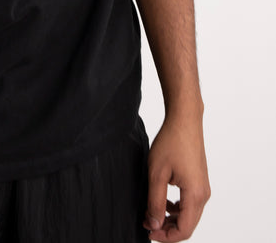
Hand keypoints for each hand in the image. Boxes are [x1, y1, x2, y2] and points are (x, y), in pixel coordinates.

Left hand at [143, 113, 209, 240]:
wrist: (185, 119)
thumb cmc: (172, 141)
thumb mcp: (157, 173)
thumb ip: (155, 202)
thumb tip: (155, 224)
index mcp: (195, 195)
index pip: (184, 230)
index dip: (166, 236)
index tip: (149, 232)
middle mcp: (203, 194)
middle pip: (188, 224)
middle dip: (167, 228)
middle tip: (147, 223)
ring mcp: (203, 187)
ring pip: (189, 215)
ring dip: (171, 218)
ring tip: (151, 212)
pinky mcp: (199, 181)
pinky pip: (190, 203)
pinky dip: (176, 207)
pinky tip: (162, 200)